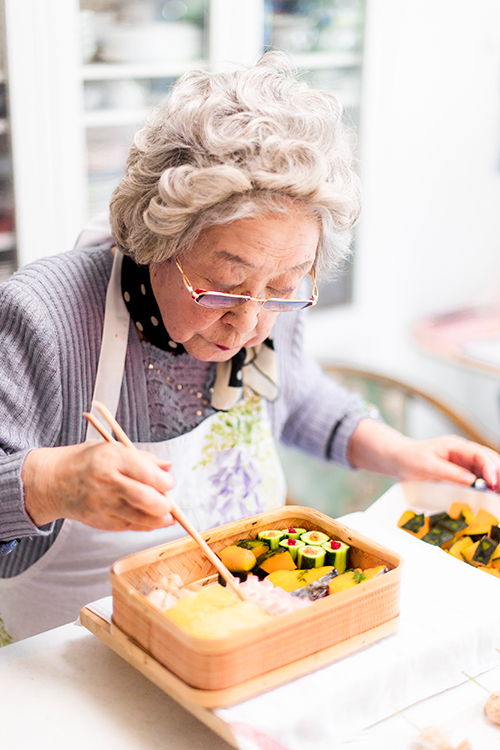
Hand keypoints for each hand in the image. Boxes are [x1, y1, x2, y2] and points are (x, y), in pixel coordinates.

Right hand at [23, 442, 176, 530]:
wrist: (52, 481)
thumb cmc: (86, 462)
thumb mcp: (113, 449)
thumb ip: (143, 459)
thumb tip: (168, 467)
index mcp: (112, 458)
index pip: (146, 473)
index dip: (164, 481)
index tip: (169, 482)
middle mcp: (107, 482)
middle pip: (144, 498)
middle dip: (164, 504)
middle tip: (169, 502)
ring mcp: (102, 504)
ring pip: (139, 517)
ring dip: (158, 519)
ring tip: (167, 516)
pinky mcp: (99, 521)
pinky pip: (128, 526)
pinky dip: (144, 525)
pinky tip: (152, 520)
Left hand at [349, 420, 499, 491]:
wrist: (399, 459)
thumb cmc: (410, 458)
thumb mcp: (427, 466)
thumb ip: (449, 472)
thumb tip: (472, 481)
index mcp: (456, 446)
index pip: (480, 454)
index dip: (489, 468)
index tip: (492, 483)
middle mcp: (463, 453)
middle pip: (489, 461)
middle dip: (498, 475)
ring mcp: (464, 463)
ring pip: (487, 470)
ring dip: (495, 482)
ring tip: (499, 496)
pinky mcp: (462, 473)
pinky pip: (480, 479)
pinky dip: (488, 487)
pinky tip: (492, 497)